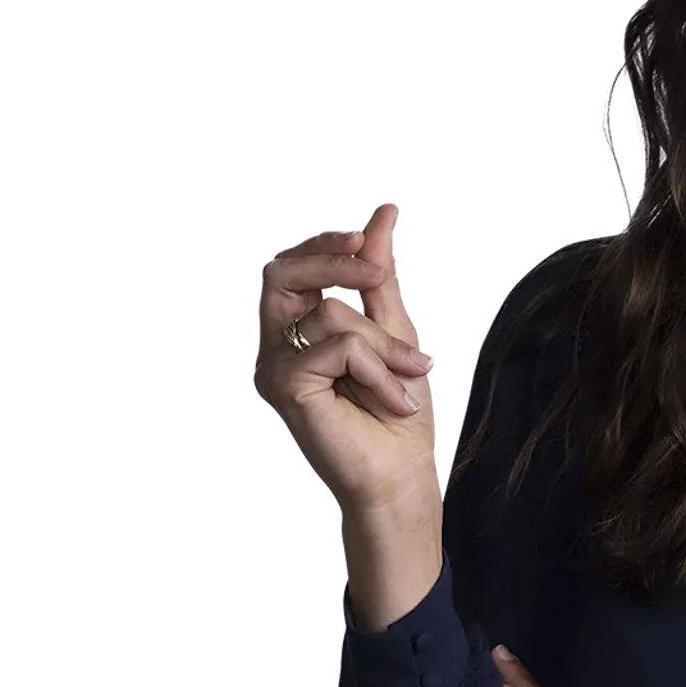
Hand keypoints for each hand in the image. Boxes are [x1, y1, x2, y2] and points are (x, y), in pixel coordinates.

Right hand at [253, 203, 440, 516]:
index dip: (323, 245)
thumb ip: (380, 275)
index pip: (289, 268)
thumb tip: (384, 212)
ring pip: (328, 313)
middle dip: (333, 261)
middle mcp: (275, 348)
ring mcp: (274, 369)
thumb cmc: (396, 411)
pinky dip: (376, 367)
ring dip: (384, 342)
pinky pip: (335, 347)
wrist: (401, 474)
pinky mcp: (284, 389)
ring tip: (411, 376)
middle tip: (377, 273)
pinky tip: (395, 399)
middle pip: (281, 274)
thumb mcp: (394, 330)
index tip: (367, 237)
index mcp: (294, 332)